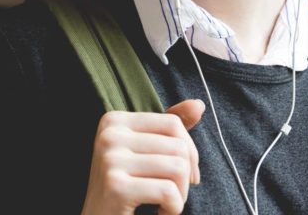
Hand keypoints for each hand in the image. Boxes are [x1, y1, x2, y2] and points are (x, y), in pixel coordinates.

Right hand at [81, 99, 204, 214]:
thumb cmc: (126, 190)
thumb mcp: (145, 154)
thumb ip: (170, 128)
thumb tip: (199, 104)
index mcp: (114, 120)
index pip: (172, 123)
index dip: (189, 152)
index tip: (185, 176)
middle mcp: (109, 135)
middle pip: (177, 146)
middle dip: (185, 178)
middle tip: (171, 196)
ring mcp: (110, 159)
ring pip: (178, 168)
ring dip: (181, 195)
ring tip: (165, 205)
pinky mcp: (115, 186)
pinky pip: (168, 192)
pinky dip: (173, 209)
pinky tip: (161, 214)